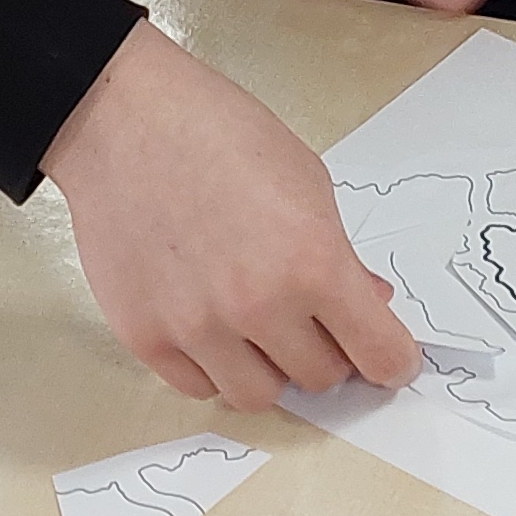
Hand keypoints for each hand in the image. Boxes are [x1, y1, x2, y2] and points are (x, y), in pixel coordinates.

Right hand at [43, 25, 423, 409]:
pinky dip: (215, 367)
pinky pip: (199, 387)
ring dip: (271, 368)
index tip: (390, 360)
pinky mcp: (146, 338)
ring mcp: (197, 328)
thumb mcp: (307, 182)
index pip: (379, 354)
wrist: (123, 119)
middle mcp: (258, 306)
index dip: (391, 361)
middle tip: (314, 320)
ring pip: (260, 395)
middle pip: (321, 378)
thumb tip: (366, 301)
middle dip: (328, 351)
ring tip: (259, 325)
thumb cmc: (214, 133)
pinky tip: (214, 326)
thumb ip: (340, 255)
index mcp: (313, 262)